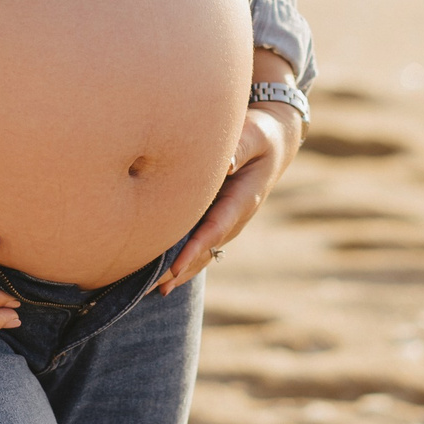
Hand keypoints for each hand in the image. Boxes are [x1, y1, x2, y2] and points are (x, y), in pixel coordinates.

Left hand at [157, 104, 295, 295]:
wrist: (273, 141)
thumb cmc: (261, 134)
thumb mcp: (255, 135)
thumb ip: (240, 148)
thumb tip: (224, 164)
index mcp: (243, 200)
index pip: (215, 229)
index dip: (195, 249)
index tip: (175, 267)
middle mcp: (234, 217)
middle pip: (204, 250)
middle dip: (180, 270)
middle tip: (152, 289)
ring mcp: (226, 220)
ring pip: (201, 251)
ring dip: (178, 270)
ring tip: (150, 289)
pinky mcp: (216, 216)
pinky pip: (198, 241)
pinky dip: (180, 256)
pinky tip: (158, 269)